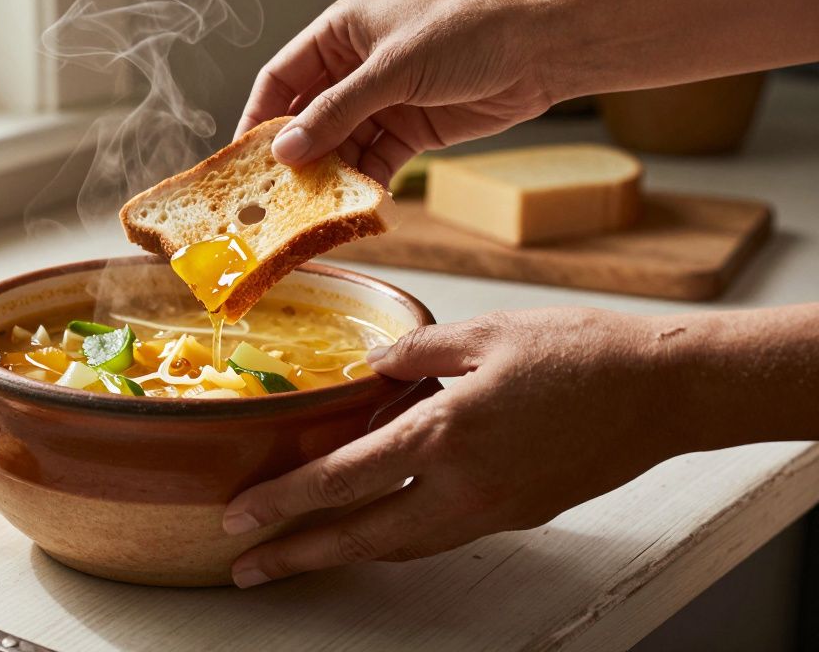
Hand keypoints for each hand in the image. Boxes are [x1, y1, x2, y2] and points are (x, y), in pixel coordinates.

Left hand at [221, 308, 708, 587]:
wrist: (663, 389)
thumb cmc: (578, 351)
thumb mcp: (484, 333)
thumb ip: (415, 355)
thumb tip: (370, 368)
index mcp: (445, 435)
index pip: (342, 479)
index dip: (284, 501)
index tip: (239, 517)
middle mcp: (463, 487)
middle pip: (361, 538)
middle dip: (298, 556)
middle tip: (247, 568)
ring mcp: (493, 509)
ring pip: (401, 546)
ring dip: (346, 553)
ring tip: (300, 553)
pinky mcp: (517, 513)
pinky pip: (440, 534)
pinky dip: (398, 536)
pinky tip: (379, 524)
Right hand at [235, 0, 556, 183]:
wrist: (541, 51)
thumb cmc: (468, 34)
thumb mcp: (393, 70)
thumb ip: (337, 112)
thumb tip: (285, 150)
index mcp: (340, 34)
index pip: (281, 79)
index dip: (258, 118)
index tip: (243, 160)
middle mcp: (354, 68)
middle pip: (306, 118)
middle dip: (292, 156)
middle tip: (272, 195)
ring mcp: (381, 102)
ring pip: (337, 146)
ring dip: (327, 176)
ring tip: (310, 209)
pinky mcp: (408, 131)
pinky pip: (372, 162)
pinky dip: (362, 184)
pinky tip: (353, 205)